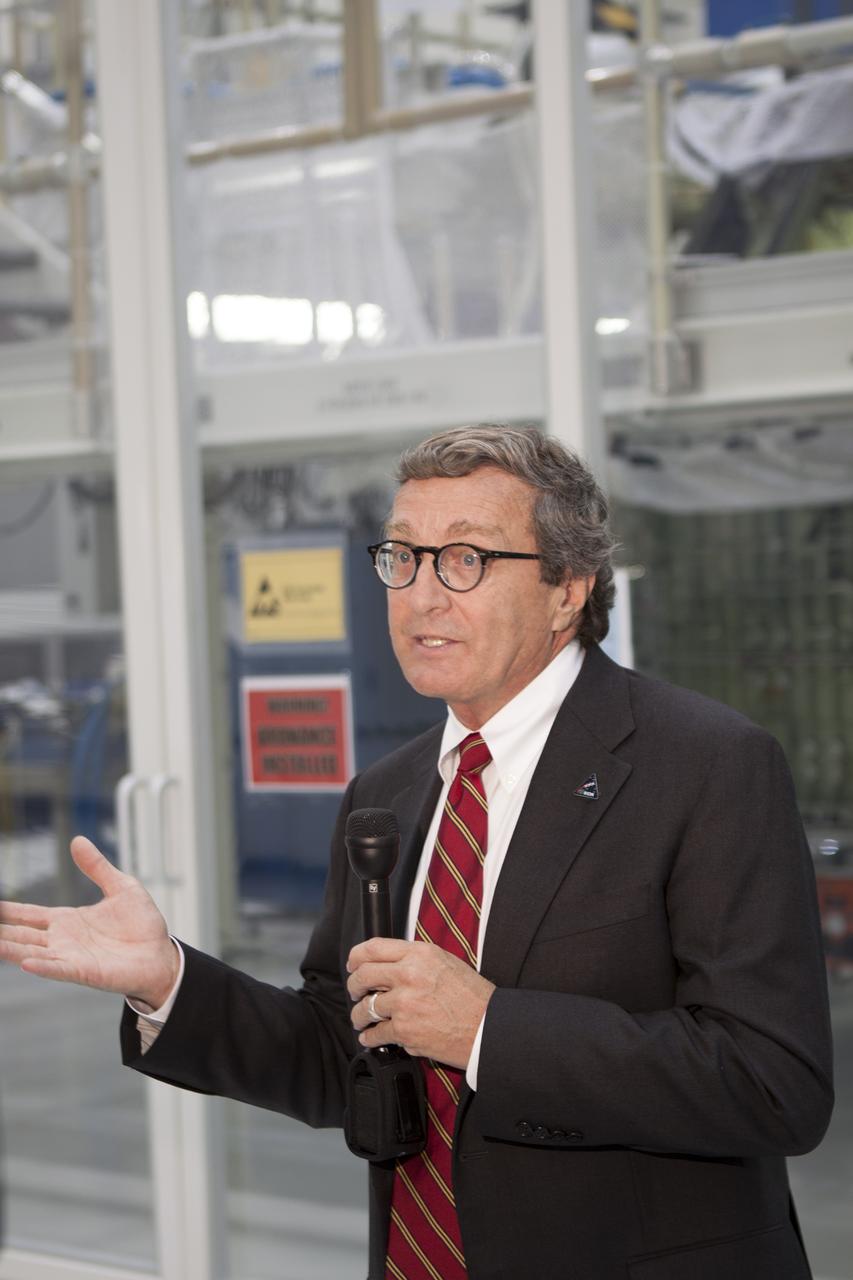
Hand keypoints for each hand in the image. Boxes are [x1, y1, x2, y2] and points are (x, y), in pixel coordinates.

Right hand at [0, 835, 178, 1008]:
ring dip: (9, 948)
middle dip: (0, 931)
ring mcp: (70, 957)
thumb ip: (97, 867)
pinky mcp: (85, 972)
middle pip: (21, 934)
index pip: (27, 914)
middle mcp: (62, 940)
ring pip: (31, 952)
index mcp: (66, 920)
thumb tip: (77, 840)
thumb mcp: (121, 887)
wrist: (162, 954)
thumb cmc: (142, 925)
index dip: (7, 911)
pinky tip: (25, 961)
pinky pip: (59, 969)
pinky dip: (42, 966)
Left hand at [347, 937, 494, 1068]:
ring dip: (359, 1015)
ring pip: (364, 1008)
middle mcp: (409, 975)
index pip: (374, 947)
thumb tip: (389, 964)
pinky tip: (371, 1038)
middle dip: (353, 986)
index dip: (356, 956)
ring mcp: (404, 1004)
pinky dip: (370, 1038)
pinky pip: (375, 1034)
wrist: (487, 1027)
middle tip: (355, 993)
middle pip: (363, 976)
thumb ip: (416, 959)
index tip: (353, 964)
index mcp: (419, 954)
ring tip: (362, 1019)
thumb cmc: (473, 997)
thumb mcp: (445, 962)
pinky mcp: (404, 1031)